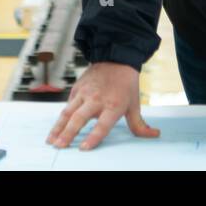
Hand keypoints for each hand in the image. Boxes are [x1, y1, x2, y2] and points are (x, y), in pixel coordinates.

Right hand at [45, 61, 159, 150]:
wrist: (116, 57)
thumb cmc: (126, 83)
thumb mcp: (134, 104)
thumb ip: (139, 124)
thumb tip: (154, 134)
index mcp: (113, 105)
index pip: (102, 125)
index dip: (93, 137)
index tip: (83, 148)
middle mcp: (97, 99)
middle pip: (79, 118)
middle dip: (68, 134)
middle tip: (59, 146)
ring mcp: (85, 93)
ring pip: (68, 112)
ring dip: (58, 127)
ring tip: (51, 140)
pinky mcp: (77, 88)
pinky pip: (68, 104)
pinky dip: (61, 117)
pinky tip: (56, 128)